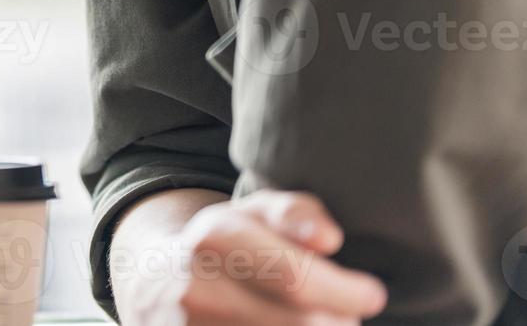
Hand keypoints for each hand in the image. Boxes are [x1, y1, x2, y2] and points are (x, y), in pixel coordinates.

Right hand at [115, 190, 387, 324]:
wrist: (155, 282)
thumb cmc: (225, 245)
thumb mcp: (253, 211)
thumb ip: (295, 212)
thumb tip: (328, 239)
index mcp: (214, 236)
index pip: (295, 278)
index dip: (345, 292)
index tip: (372, 294)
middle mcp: (196, 284)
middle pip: (299, 323)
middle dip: (336, 321)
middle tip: (344, 315)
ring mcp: (189, 324)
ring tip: (315, 321)